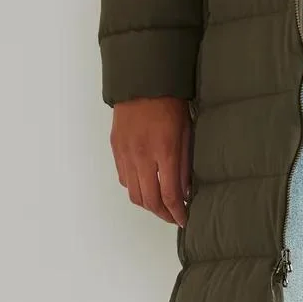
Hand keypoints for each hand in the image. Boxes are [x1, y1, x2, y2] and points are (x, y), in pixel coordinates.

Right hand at [111, 97, 194, 225]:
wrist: (143, 82)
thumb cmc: (170, 103)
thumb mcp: (187, 133)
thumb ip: (184, 165)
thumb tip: (185, 191)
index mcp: (164, 152)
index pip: (170, 195)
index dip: (177, 212)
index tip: (183, 219)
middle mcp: (142, 156)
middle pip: (149, 200)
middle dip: (162, 214)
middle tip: (173, 216)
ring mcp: (126, 153)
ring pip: (133, 193)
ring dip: (147, 204)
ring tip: (160, 205)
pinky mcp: (116, 149)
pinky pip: (123, 178)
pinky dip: (135, 188)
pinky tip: (145, 185)